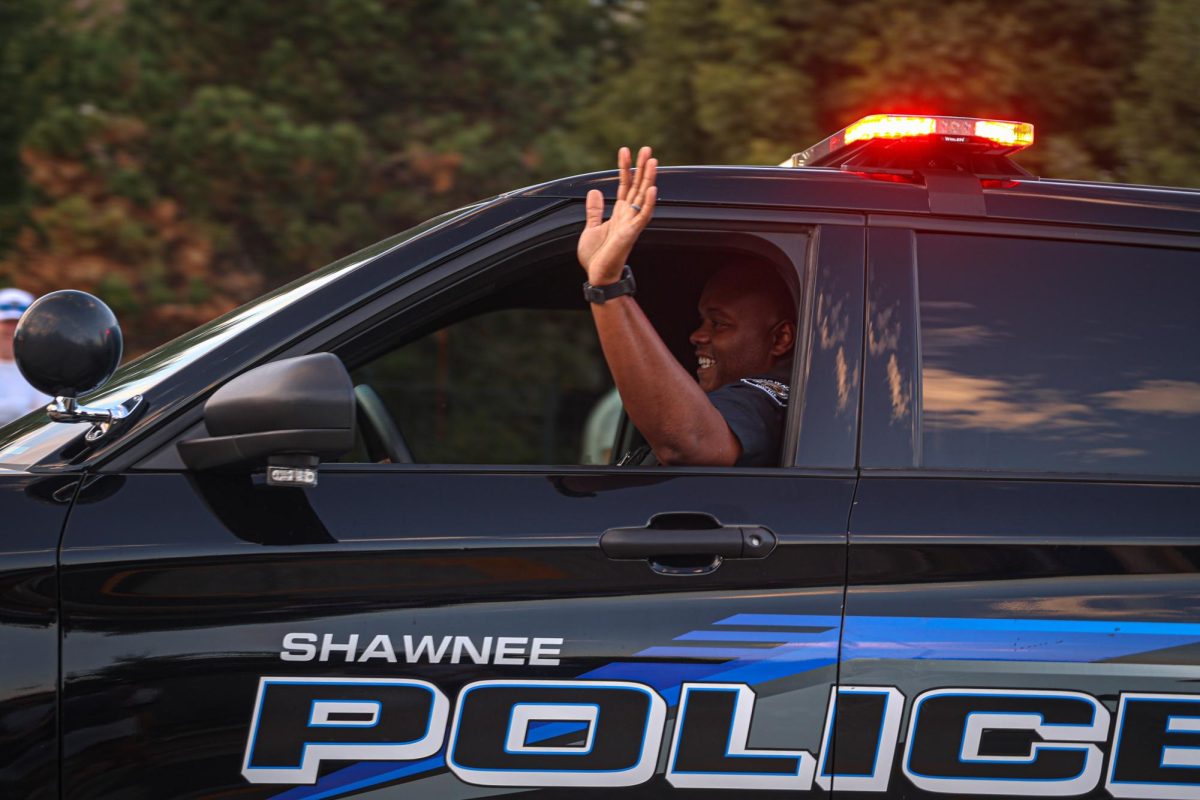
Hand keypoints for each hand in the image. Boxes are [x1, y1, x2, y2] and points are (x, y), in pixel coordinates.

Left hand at [577, 146, 657, 285]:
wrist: (597, 276)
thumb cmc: (596, 257)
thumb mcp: (590, 227)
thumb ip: (594, 210)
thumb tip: (594, 192)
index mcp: (620, 213)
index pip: (625, 184)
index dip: (625, 167)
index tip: (625, 150)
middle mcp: (629, 215)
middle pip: (638, 186)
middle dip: (642, 167)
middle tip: (647, 148)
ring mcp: (632, 224)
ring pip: (644, 197)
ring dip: (648, 179)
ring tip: (652, 161)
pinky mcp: (632, 234)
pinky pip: (644, 216)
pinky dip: (649, 203)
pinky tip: (653, 189)